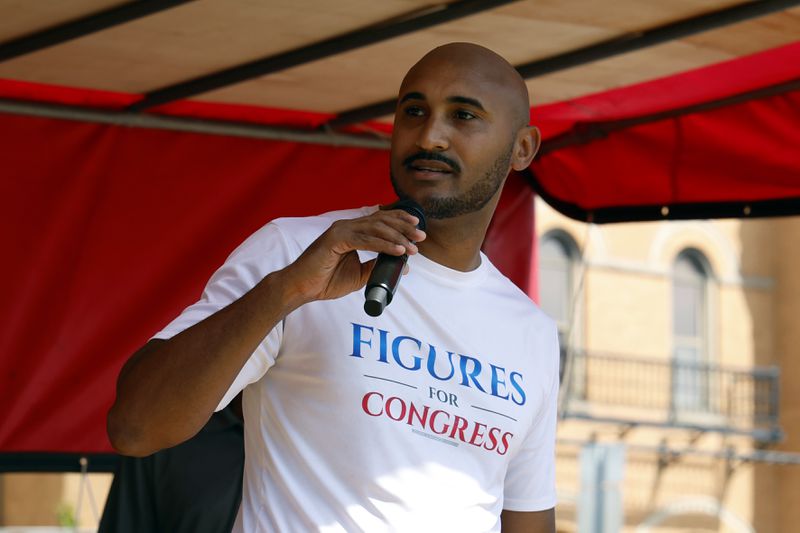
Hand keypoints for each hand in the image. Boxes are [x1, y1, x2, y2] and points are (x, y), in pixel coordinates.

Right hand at [277, 209, 425, 305]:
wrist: (302, 288)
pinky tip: (398, 250)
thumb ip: (377, 267)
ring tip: (412, 247)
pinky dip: (384, 245)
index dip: (400, 221)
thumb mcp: (358, 275)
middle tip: (421, 236)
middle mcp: (347, 226)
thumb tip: (402, 266)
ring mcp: (341, 230)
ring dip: (397, 237)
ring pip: (376, 228)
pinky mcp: (336, 239)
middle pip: (381, 220)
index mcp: (352, 231)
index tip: (417, 229)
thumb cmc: (325, 281)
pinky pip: (366, 240)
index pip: (380, 220)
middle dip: (404, 227)